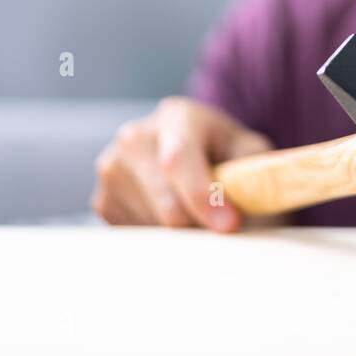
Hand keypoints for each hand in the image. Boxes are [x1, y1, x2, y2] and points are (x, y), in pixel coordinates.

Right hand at [92, 97, 271, 230]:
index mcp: (175, 116)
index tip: (229, 224)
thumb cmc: (226, 152)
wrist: (194, 152)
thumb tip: (247, 202)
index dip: (202, 196)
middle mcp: (134, 137)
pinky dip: (161, 239)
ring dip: (183, 234)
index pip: (178, 159)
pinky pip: (135, 237)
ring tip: (197, 212)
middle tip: (224, 229)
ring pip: (151, 227)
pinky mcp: (102, 200)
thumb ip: (254, 170)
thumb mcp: (249, 150)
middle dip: (200, 225)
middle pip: (165, 203)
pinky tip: (174, 217)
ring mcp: (112, 169)